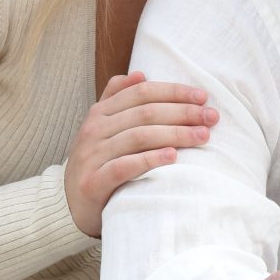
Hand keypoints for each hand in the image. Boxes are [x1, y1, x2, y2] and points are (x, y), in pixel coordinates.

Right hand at [65, 73, 216, 236]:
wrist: (68, 205)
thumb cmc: (96, 162)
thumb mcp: (101, 128)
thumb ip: (117, 98)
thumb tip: (140, 74)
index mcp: (99, 112)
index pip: (142, 93)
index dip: (174, 91)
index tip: (203, 97)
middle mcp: (94, 129)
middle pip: (145, 113)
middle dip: (183, 113)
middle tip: (211, 117)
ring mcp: (92, 155)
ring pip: (139, 136)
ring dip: (175, 134)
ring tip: (202, 136)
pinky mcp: (93, 182)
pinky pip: (124, 166)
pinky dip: (151, 159)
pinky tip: (174, 156)